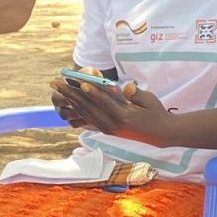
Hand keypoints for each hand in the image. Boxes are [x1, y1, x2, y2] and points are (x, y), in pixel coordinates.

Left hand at [51, 77, 173, 146]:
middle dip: (71, 93)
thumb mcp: (150, 100)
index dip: (93, 92)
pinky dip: (77, 107)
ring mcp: (108, 129)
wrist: (160, 134)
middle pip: (89, 108)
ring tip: (58, 87)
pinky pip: (89, 118)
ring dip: (70, 99)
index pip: (105, 103)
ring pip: (85, 113)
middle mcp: (113, 125)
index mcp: (124, 118)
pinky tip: (69, 98)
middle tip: (56, 81)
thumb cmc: (155, 112)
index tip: (81, 82)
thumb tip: (127, 87)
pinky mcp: (106, 130)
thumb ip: (136, 94)